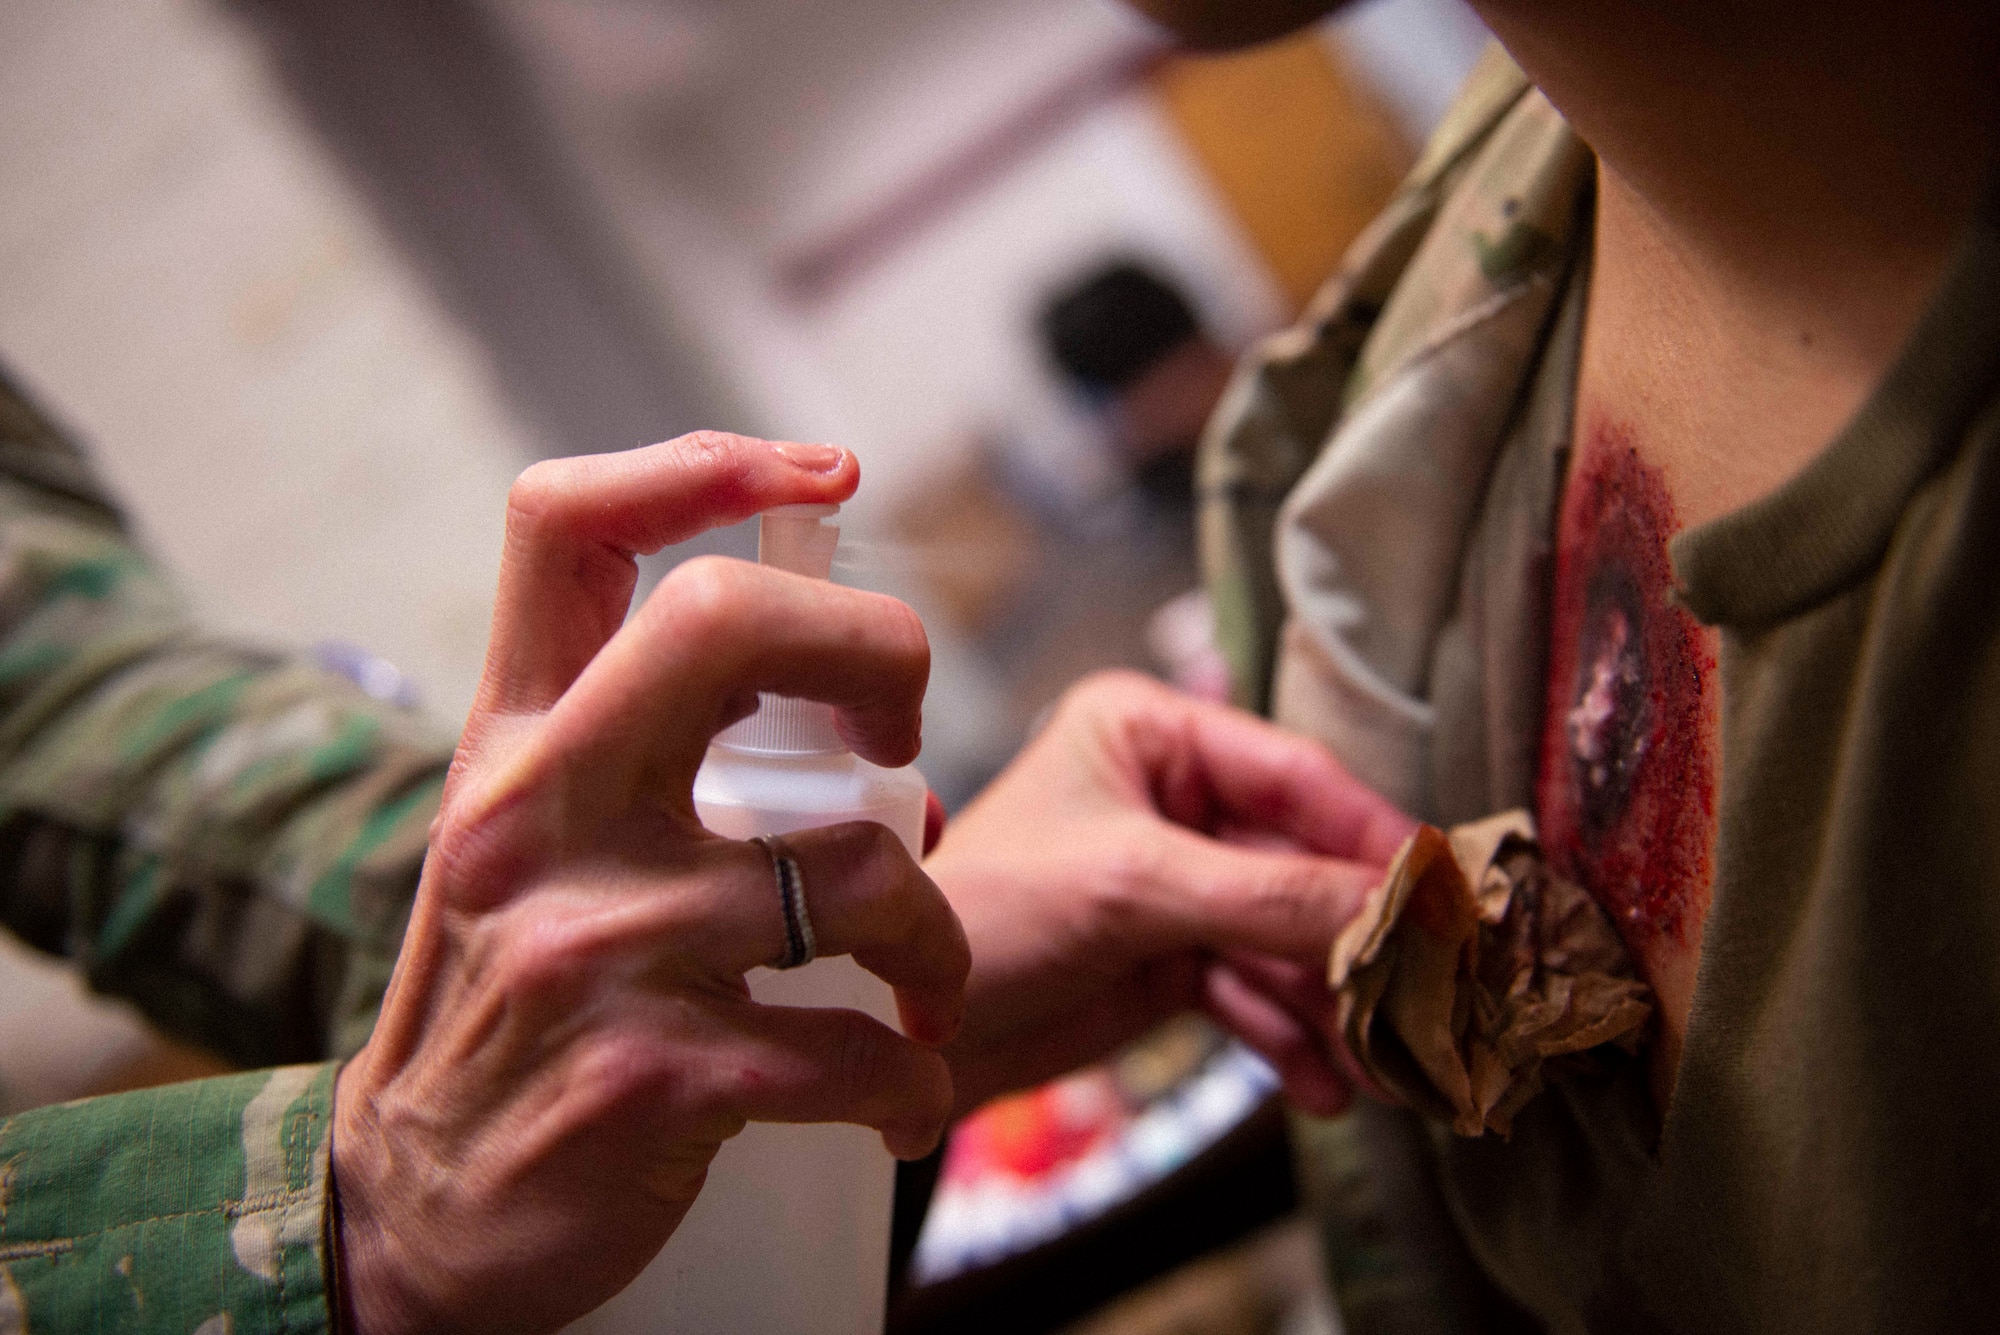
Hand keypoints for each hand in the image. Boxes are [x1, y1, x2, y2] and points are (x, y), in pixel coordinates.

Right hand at [331, 434, 969, 1334]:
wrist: (420, 1206)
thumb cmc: (514, 998)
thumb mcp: (533, 842)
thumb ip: (652, 752)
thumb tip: (872, 726)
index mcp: (512, 741)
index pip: (563, 525)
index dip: (702, 463)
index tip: (822, 471)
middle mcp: (540, 814)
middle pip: (726, 620)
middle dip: (879, 653)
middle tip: (903, 739)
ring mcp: (594, 943)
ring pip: (859, 868)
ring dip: (938, 939)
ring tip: (926, 985)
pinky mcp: (656, 1078)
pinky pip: (861, 1052)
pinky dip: (915, 1084)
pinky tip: (902, 1097)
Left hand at [927, 670, 1412, 1117]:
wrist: (905, 1035)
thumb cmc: (988, 913)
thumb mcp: (1133, 890)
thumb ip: (1270, 896)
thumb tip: (1400, 908)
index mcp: (1151, 734)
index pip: (1293, 773)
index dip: (1373, 837)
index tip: (1448, 892)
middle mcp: (1172, 795)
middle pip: (1305, 862)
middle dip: (1359, 938)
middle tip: (1435, 991)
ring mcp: (1179, 882)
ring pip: (1290, 937)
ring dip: (1338, 1004)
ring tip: (1393, 1065)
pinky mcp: (1174, 957)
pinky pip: (1259, 992)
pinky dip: (1295, 1039)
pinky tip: (1329, 1087)